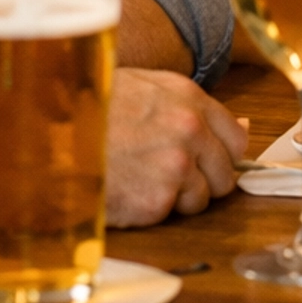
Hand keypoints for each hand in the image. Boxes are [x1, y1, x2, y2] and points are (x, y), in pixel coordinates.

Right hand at [105, 69, 248, 224]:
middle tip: (169, 175)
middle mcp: (190, 132)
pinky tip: (130, 190)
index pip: (237, 138)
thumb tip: (245, 126)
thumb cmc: (96, 107)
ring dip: (178, 198)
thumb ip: (196, 107)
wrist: (55, 135)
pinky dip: (154, 210)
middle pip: (225, 175)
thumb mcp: (149, 88)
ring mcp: (176, 167)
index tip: (209, 162)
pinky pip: (171, 214)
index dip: (223, 154)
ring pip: (201, 200)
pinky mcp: (157, 201)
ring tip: (143, 179)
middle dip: (203, 180)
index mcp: (190, 100)